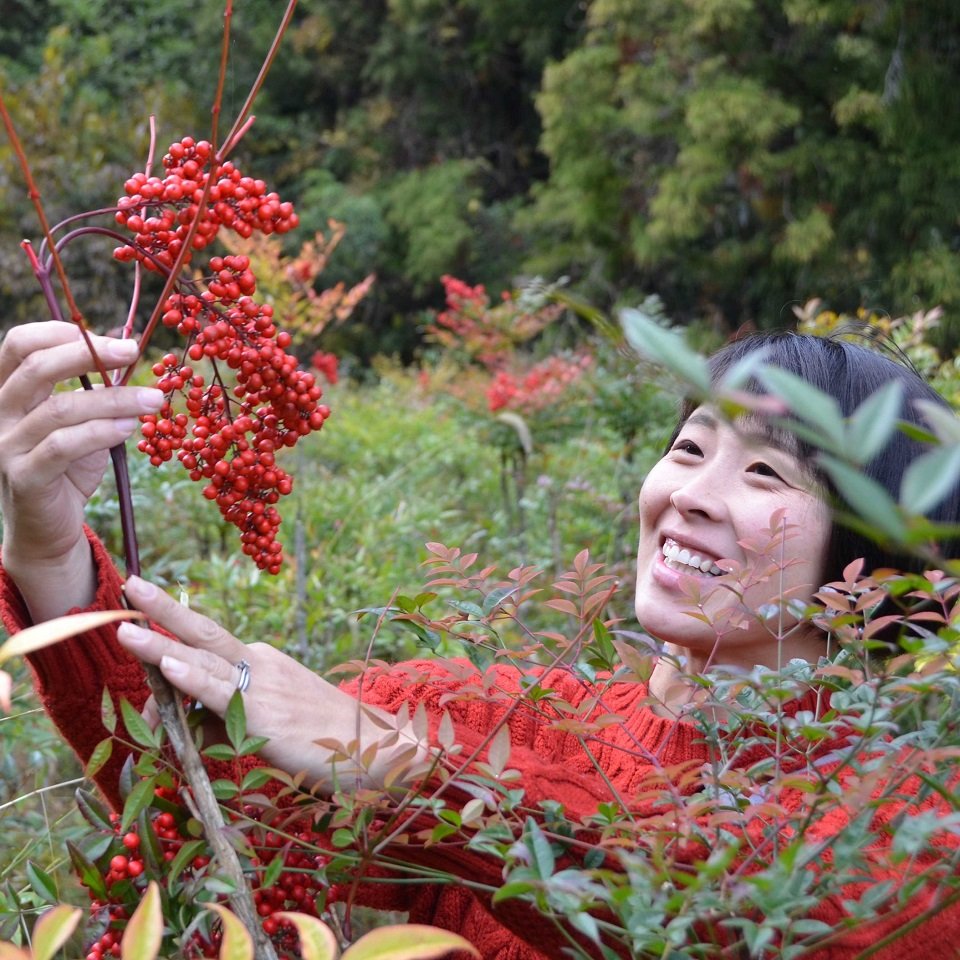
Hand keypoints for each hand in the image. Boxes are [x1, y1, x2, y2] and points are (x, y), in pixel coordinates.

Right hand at [0, 321, 163, 618]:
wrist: (47, 528)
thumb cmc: (67, 465)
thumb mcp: (80, 419)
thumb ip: (93, 387)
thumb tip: (124, 345)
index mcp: (5, 391)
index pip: (19, 343)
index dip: (63, 332)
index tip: (112, 339)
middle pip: (36, 368)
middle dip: (89, 354)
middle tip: (134, 352)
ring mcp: (5, 446)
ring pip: (59, 408)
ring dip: (114, 399)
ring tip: (153, 399)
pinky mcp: (23, 477)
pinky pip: (63, 446)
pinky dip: (101, 432)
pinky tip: (130, 428)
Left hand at [118, 576, 425, 790]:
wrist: (375, 747)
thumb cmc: (324, 738)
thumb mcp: (269, 722)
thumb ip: (227, 721)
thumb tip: (189, 730)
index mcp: (260, 662)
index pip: (205, 650)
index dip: (167, 646)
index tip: (134, 630)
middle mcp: (259, 664)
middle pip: (204, 632)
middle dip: (164, 609)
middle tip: (131, 582)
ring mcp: (262, 686)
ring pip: (203, 660)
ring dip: (160, 644)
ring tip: (125, 627)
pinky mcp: (264, 716)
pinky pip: (220, 694)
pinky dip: (191, 678)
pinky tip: (168, 666)